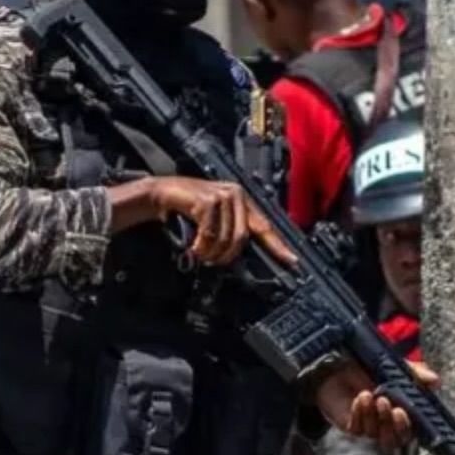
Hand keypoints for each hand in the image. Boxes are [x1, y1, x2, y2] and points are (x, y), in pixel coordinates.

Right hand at [148, 177, 295, 266]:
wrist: (162, 193)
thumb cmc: (187, 209)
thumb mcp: (214, 219)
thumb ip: (230, 231)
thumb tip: (239, 255)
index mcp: (242, 200)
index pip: (264, 226)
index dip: (278, 246)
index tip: (292, 261)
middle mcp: (236, 194)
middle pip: (243, 237)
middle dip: (227, 256)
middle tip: (213, 261)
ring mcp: (223, 195)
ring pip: (227, 238)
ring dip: (211, 253)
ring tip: (201, 254)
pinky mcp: (208, 200)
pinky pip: (210, 234)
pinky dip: (201, 246)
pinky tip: (194, 247)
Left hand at [314, 360, 440, 454]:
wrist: (337, 365)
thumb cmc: (369, 368)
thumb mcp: (395, 367)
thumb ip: (416, 373)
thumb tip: (435, 381)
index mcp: (403, 413)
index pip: (412, 430)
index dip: (409, 426)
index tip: (402, 410)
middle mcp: (388, 425)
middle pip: (397, 440)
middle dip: (394, 425)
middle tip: (388, 404)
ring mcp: (370, 428)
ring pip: (378, 436)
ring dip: (376, 417)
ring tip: (371, 396)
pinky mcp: (352, 428)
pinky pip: (359, 429)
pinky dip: (360, 414)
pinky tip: (360, 399)